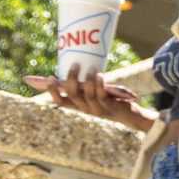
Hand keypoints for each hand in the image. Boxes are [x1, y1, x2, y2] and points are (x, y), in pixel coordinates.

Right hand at [27, 69, 153, 130]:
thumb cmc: (109, 99)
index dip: (52, 91)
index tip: (49, 77)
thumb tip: (73, 64)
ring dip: (88, 79)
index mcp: (78, 105)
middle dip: (71, 78)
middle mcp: (85, 109)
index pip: (59, 101)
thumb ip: (83, 83)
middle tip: (75, 64)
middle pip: (72, 95)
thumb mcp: (93, 91)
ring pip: (87, 95)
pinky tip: (100, 76)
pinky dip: (99, 85)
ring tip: (92, 68)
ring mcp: (97, 110)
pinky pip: (102, 96)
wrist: (129, 114)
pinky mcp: (110, 108)